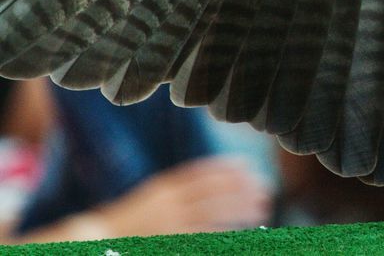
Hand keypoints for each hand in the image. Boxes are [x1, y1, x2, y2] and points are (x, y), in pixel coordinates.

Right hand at [89, 157, 271, 236]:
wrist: (94, 241)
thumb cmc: (127, 222)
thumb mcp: (151, 199)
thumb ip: (176, 192)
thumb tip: (205, 185)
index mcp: (162, 187)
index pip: (200, 172)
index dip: (226, 168)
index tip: (248, 165)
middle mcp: (168, 202)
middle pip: (213, 191)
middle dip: (241, 189)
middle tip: (265, 188)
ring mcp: (169, 223)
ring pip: (213, 213)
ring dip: (239, 210)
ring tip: (262, 209)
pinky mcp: (169, 242)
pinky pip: (203, 236)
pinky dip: (222, 234)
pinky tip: (240, 234)